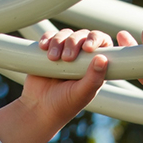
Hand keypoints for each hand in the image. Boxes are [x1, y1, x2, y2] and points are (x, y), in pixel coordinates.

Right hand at [0, 28, 111, 142]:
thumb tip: (102, 58)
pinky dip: (47, 39)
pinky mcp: (49, 50)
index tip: (88, 48)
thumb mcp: (81, 93)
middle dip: (74, 42)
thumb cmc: (64, 104)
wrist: (39, 108)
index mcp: (95, 66)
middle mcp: (82, 56)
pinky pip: (50, 36)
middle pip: (83, 35)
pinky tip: (43, 47)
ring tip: (52, 58)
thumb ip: (93, 78)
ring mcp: (65, 52)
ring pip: (66, 34)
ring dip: (59, 42)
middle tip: (67, 59)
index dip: (97, 39)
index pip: (103, 42)